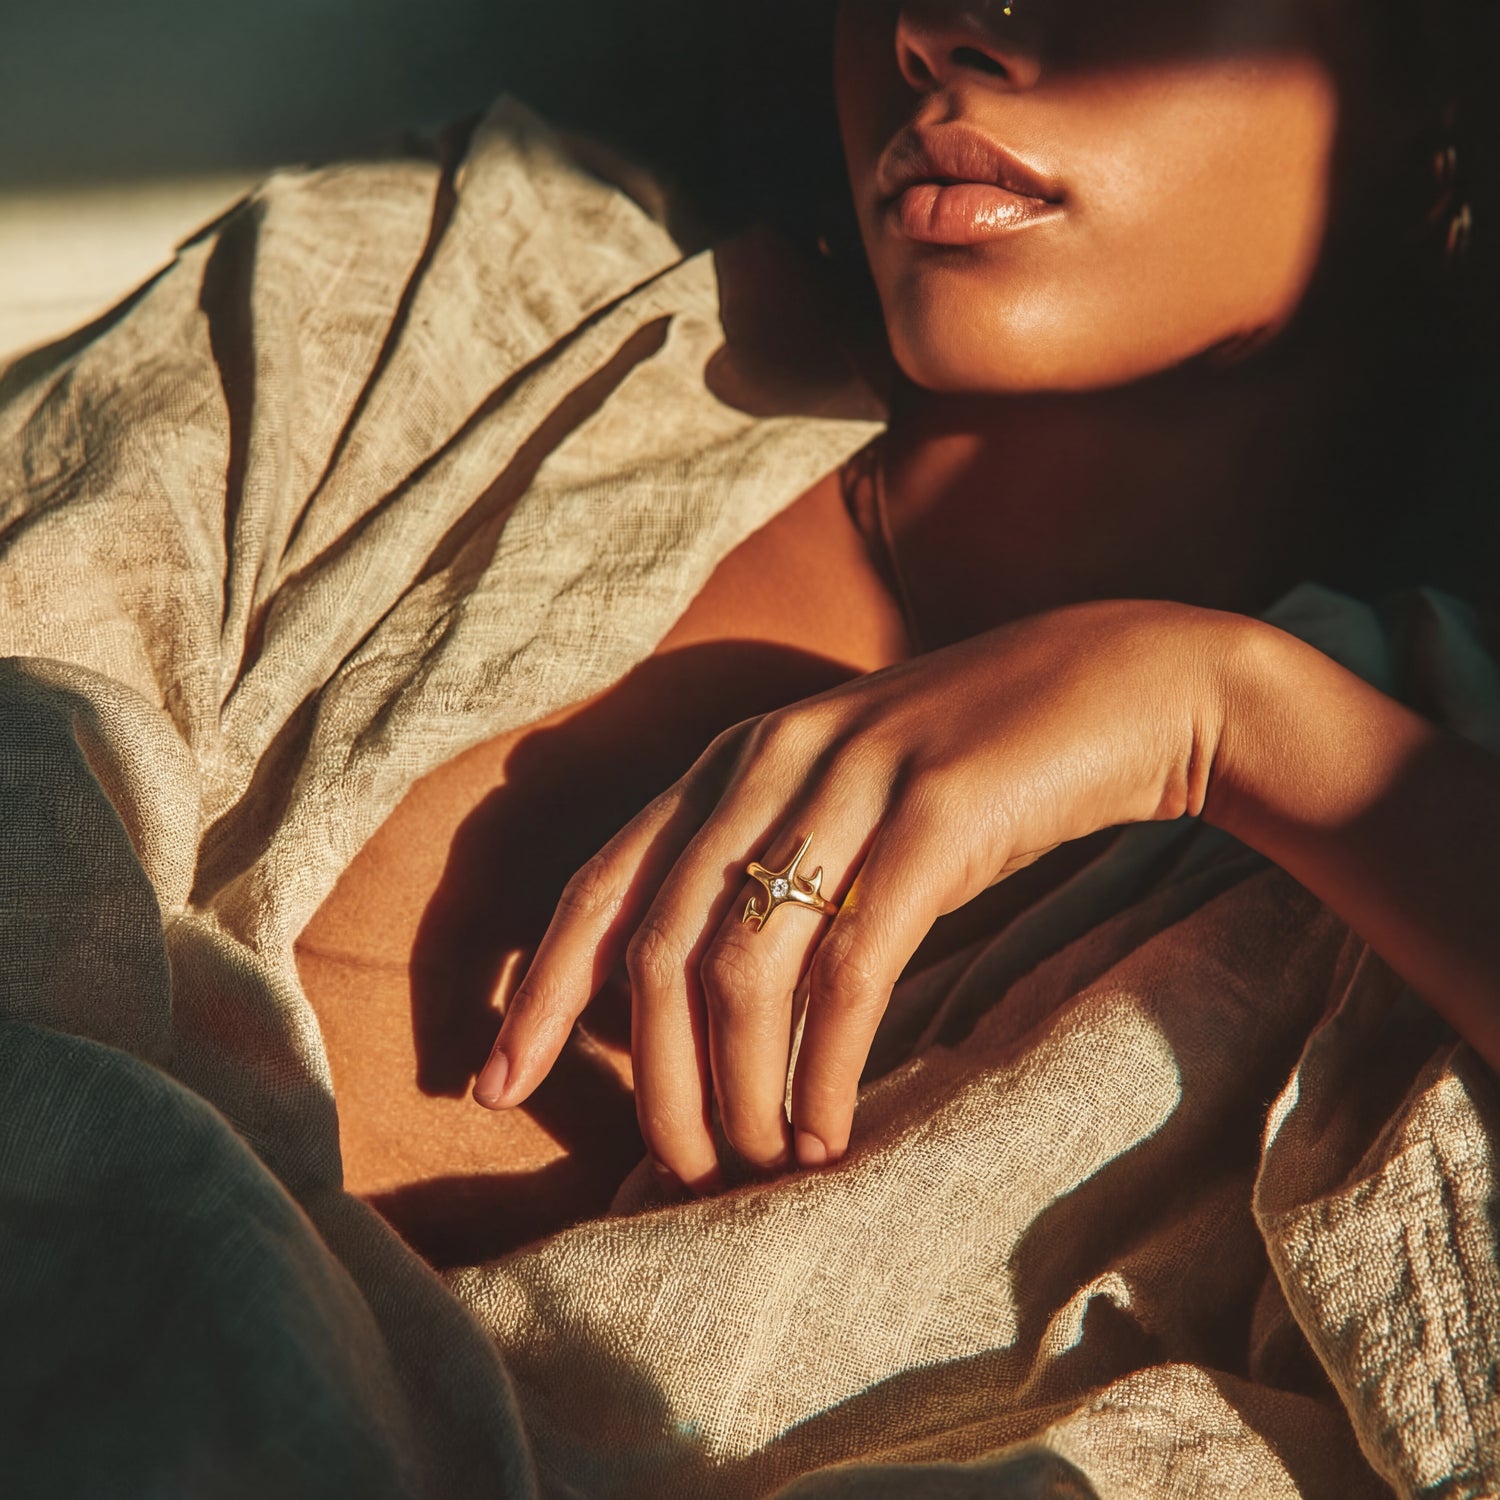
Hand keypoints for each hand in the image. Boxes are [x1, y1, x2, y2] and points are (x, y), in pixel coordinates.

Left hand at [473, 599, 1243, 1189]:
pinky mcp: (941, 812)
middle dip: (652, 1079)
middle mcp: (772, 760)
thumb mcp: (844, 808)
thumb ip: (769, 885)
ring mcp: (854, 778)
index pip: (600, 886)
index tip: (492, 1089)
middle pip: (658, 945)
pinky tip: (831, 1129)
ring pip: (743, 964)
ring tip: (764, 1162)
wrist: (1117, 689)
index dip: (538, 992)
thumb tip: (698, 1034)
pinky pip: (853, 965)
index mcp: (731, 761)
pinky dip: (827, 1065)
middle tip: (683, 1172)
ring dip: (738, 1088)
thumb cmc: (971, 772)